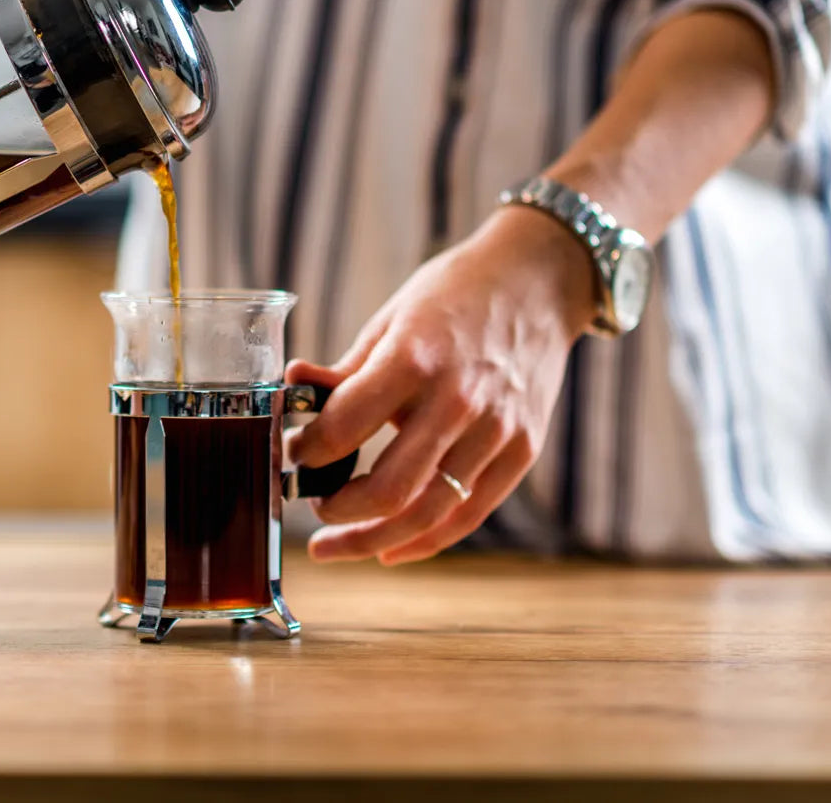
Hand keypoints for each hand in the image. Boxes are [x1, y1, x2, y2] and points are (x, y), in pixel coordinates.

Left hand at [285, 207, 596, 564]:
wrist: (538, 281)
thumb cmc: (454, 295)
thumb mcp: (391, 320)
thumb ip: (345, 370)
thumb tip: (292, 390)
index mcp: (415, 359)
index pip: (345, 427)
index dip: (306, 451)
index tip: (291, 454)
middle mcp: (458, 400)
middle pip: (388, 489)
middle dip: (336, 511)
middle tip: (310, 508)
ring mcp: (497, 430)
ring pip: (428, 513)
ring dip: (371, 539)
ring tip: (336, 545)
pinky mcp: (522, 450)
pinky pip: (468, 514)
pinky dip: (424, 541)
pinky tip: (389, 549)